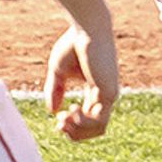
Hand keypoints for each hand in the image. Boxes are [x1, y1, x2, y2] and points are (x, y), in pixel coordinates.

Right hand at [44, 22, 118, 141]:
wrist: (86, 29)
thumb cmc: (72, 44)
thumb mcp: (58, 71)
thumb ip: (54, 90)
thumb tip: (52, 112)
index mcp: (95, 88)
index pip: (87, 117)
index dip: (71, 124)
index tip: (57, 121)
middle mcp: (105, 94)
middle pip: (95, 128)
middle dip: (74, 132)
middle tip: (59, 125)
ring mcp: (109, 95)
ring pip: (99, 128)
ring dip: (78, 131)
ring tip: (64, 119)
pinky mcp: (109, 93)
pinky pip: (99, 121)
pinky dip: (83, 123)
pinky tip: (72, 111)